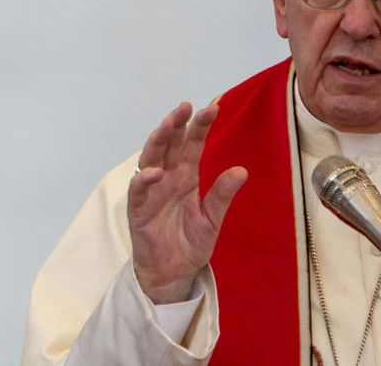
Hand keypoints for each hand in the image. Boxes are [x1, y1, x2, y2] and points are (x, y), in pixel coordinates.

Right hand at [127, 102, 247, 303]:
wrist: (173, 274)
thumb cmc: (190, 243)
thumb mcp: (213, 219)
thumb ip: (222, 195)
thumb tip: (242, 170)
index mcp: (186, 177)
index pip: (193, 146)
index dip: (200, 127)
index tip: (213, 108)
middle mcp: (168, 179)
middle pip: (170, 145)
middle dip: (177, 124)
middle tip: (185, 107)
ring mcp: (151, 192)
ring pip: (151, 159)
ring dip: (158, 142)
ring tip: (168, 126)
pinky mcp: (138, 211)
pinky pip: (138, 191)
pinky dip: (144, 180)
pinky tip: (155, 171)